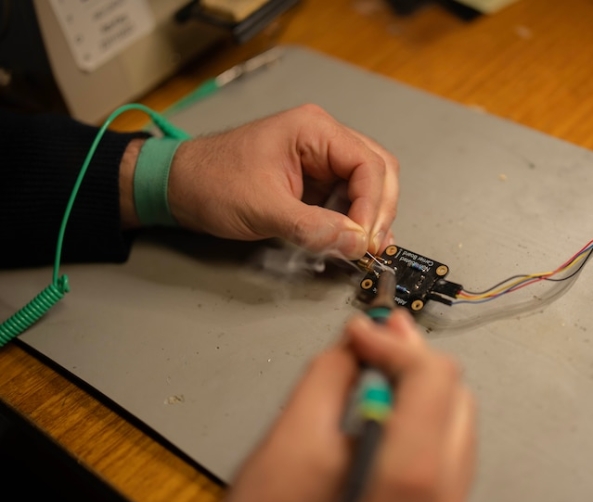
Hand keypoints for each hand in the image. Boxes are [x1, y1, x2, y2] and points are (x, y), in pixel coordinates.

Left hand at [168, 104, 397, 257]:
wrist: (180, 187)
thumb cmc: (210, 182)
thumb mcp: (263, 208)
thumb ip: (313, 227)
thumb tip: (355, 243)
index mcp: (314, 130)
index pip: (367, 164)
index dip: (373, 205)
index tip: (364, 239)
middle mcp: (323, 139)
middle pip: (377, 171)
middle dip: (379, 210)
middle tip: (372, 246)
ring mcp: (320, 160)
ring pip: (368, 186)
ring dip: (370, 218)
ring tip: (363, 248)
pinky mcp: (314, 182)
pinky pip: (347, 199)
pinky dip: (355, 222)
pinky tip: (354, 243)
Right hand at [216, 310, 475, 501]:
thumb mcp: (288, 447)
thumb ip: (327, 379)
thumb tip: (354, 343)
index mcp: (413, 478)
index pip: (433, 376)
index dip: (394, 341)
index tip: (361, 330)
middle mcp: (444, 500)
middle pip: (455, 395)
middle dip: (411, 358)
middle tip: (376, 336)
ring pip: (455, 423)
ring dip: (417, 386)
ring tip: (379, 364)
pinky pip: (445, 453)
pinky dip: (419, 419)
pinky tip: (385, 407)